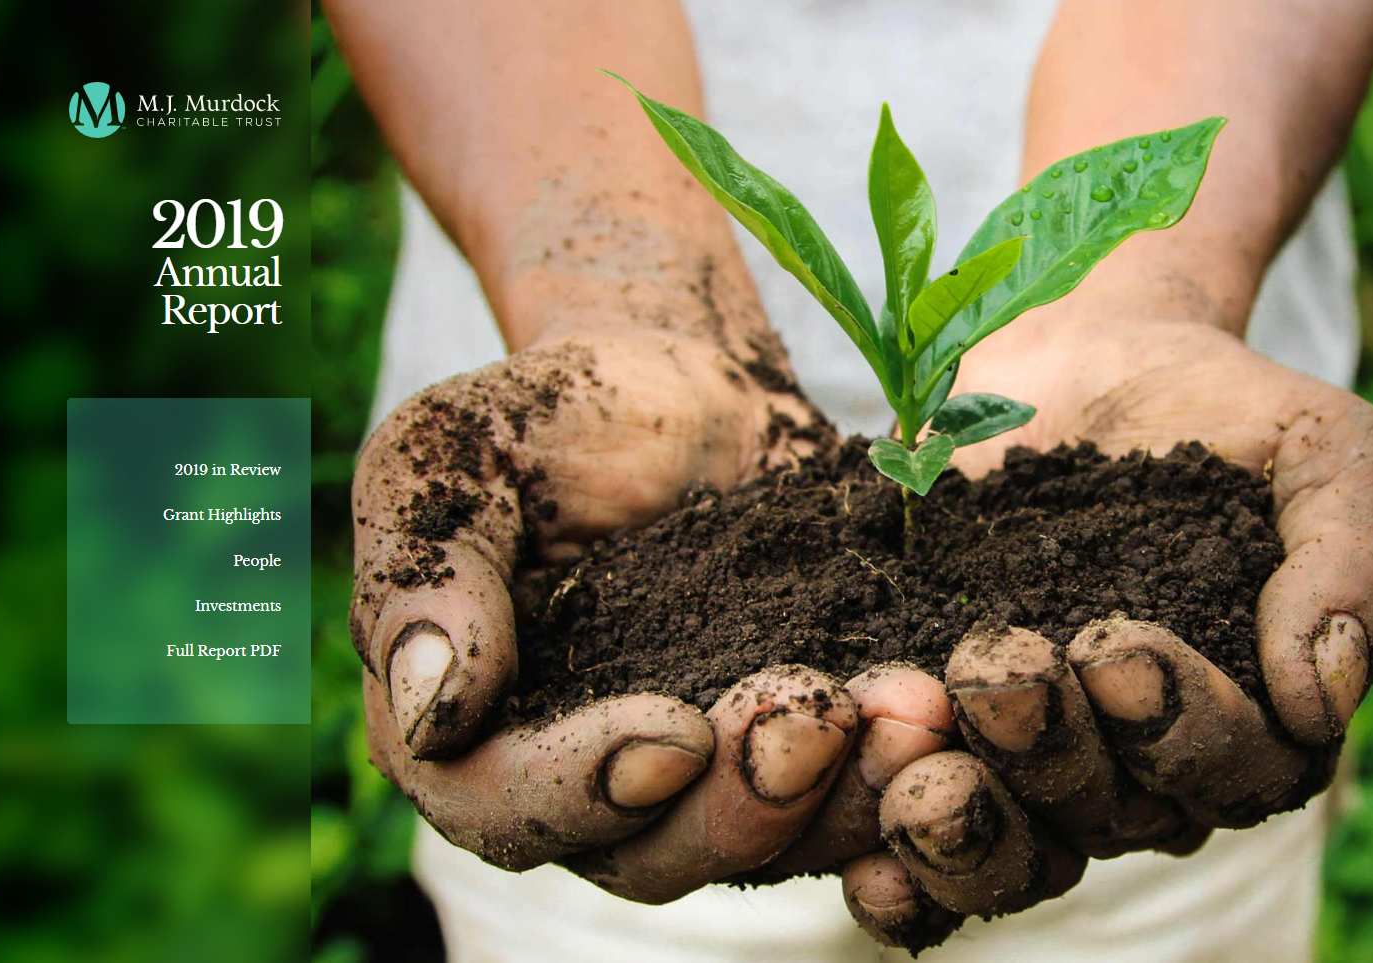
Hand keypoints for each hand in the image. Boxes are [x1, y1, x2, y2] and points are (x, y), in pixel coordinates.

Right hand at [351, 322, 952, 899]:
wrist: (683, 383)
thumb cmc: (552, 412)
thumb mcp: (449, 455)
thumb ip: (427, 573)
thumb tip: (428, 709)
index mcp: (471, 735)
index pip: (504, 812)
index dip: (582, 793)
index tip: (673, 728)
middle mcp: (580, 788)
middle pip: (649, 857)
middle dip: (742, 803)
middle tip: (817, 714)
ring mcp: (698, 782)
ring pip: (764, 848)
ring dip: (842, 798)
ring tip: (911, 710)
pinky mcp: (796, 757)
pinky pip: (846, 800)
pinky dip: (898, 771)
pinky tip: (945, 708)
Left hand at [840, 316, 1372, 946]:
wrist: (1085, 357)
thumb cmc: (1222, 408)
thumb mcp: (1322, 448)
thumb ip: (1352, 559)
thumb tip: (1326, 700)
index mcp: (1250, 720)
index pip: (1230, 770)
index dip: (1178, 728)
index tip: (1117, 646)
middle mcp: (1142, 767)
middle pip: (1109, 817)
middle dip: (1054, 755)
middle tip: (998, 670)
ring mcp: (1035, 764)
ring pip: (1014, 846)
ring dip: (965, 822)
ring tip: (916, 751)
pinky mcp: (938, 740)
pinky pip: (919, 838)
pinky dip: (892, 860)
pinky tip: (858, 843)